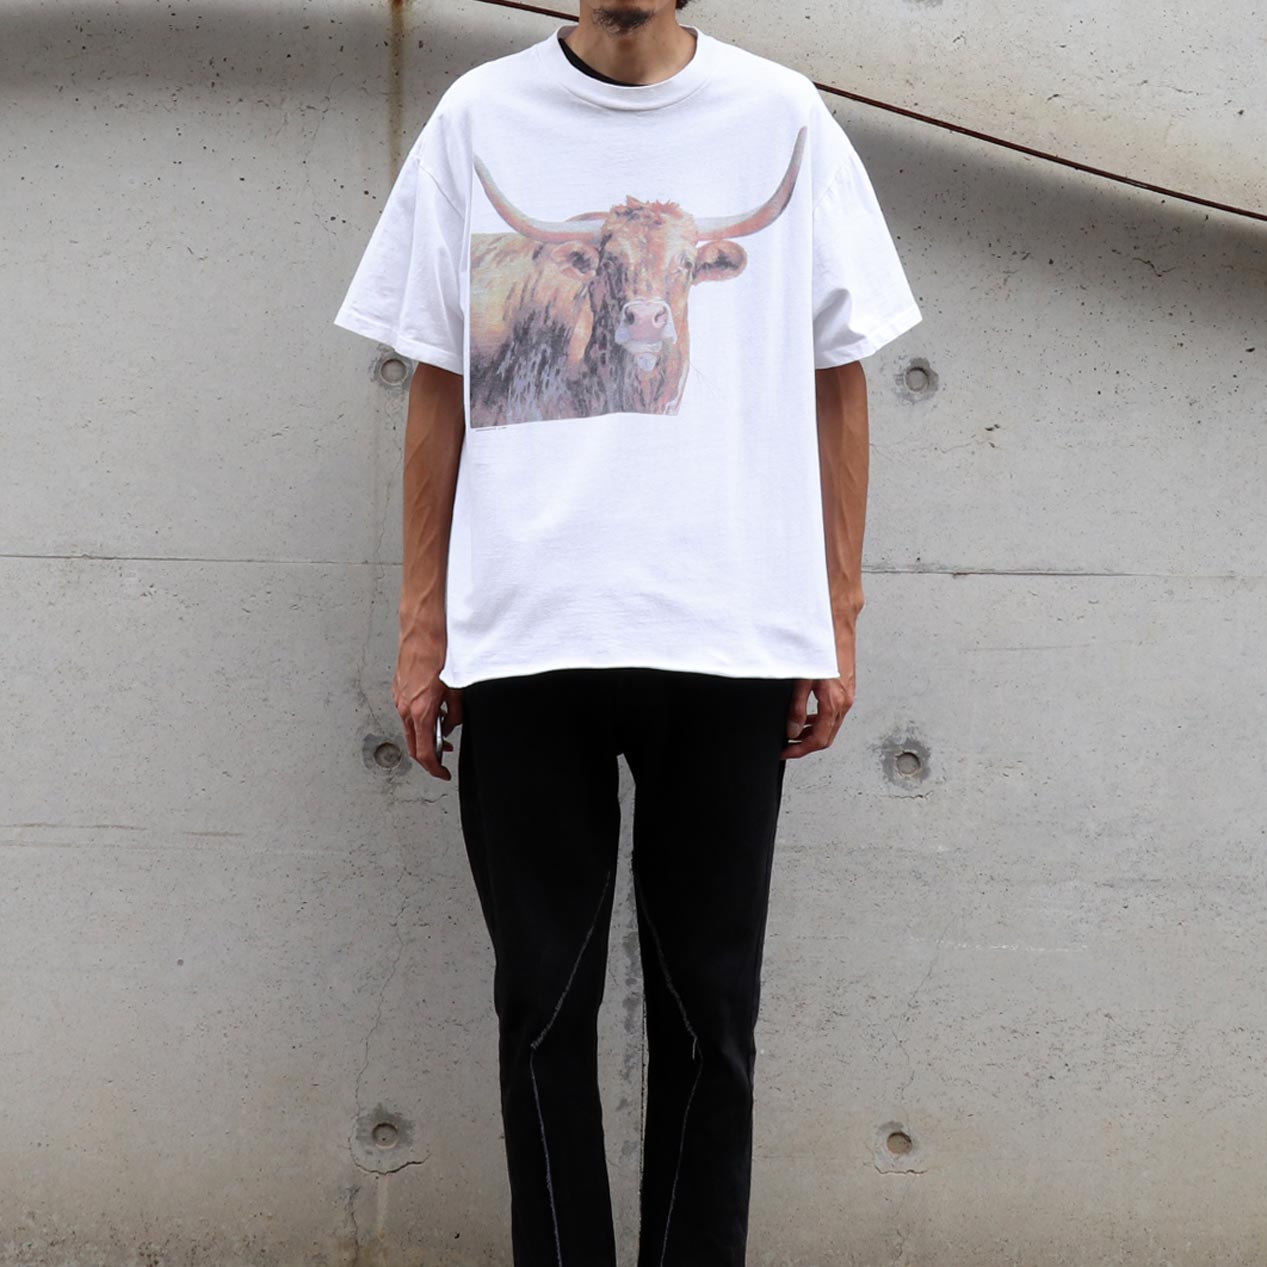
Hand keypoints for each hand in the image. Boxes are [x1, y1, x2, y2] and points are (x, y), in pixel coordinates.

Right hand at [393, 660, 463, 780]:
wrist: (422, 630)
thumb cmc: (438, 653)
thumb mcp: (457, 689)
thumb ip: (455, 714)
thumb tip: (451, 726)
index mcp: (420, 711)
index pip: (424, 752)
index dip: (435, 768)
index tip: (443, 773)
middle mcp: (405, 707)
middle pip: (414, 744)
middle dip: (429, 754)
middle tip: (444, 755)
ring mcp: (399, 698)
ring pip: (411, 727)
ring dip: (425, 734)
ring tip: (443, 728)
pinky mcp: (399, 689)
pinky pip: (408, 712)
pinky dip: (420, 718)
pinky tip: (434, 709)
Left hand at [779, 635, 856, 759]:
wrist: (836, 627)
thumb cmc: (821, 648)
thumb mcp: (802, 681)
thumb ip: (796, 708)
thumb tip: (792, 730)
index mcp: (834, 703)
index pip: (819, 740)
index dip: (800, 750)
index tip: (786, 752)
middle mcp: (844, 702)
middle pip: (827, 737)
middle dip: (806, 745)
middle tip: (788, 746)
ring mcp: (847, 696)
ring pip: (831, 726)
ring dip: (813, 733)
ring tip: (794, 733)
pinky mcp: (846, 689)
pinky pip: (834, 713)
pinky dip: (820, 720)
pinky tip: (807, 716)